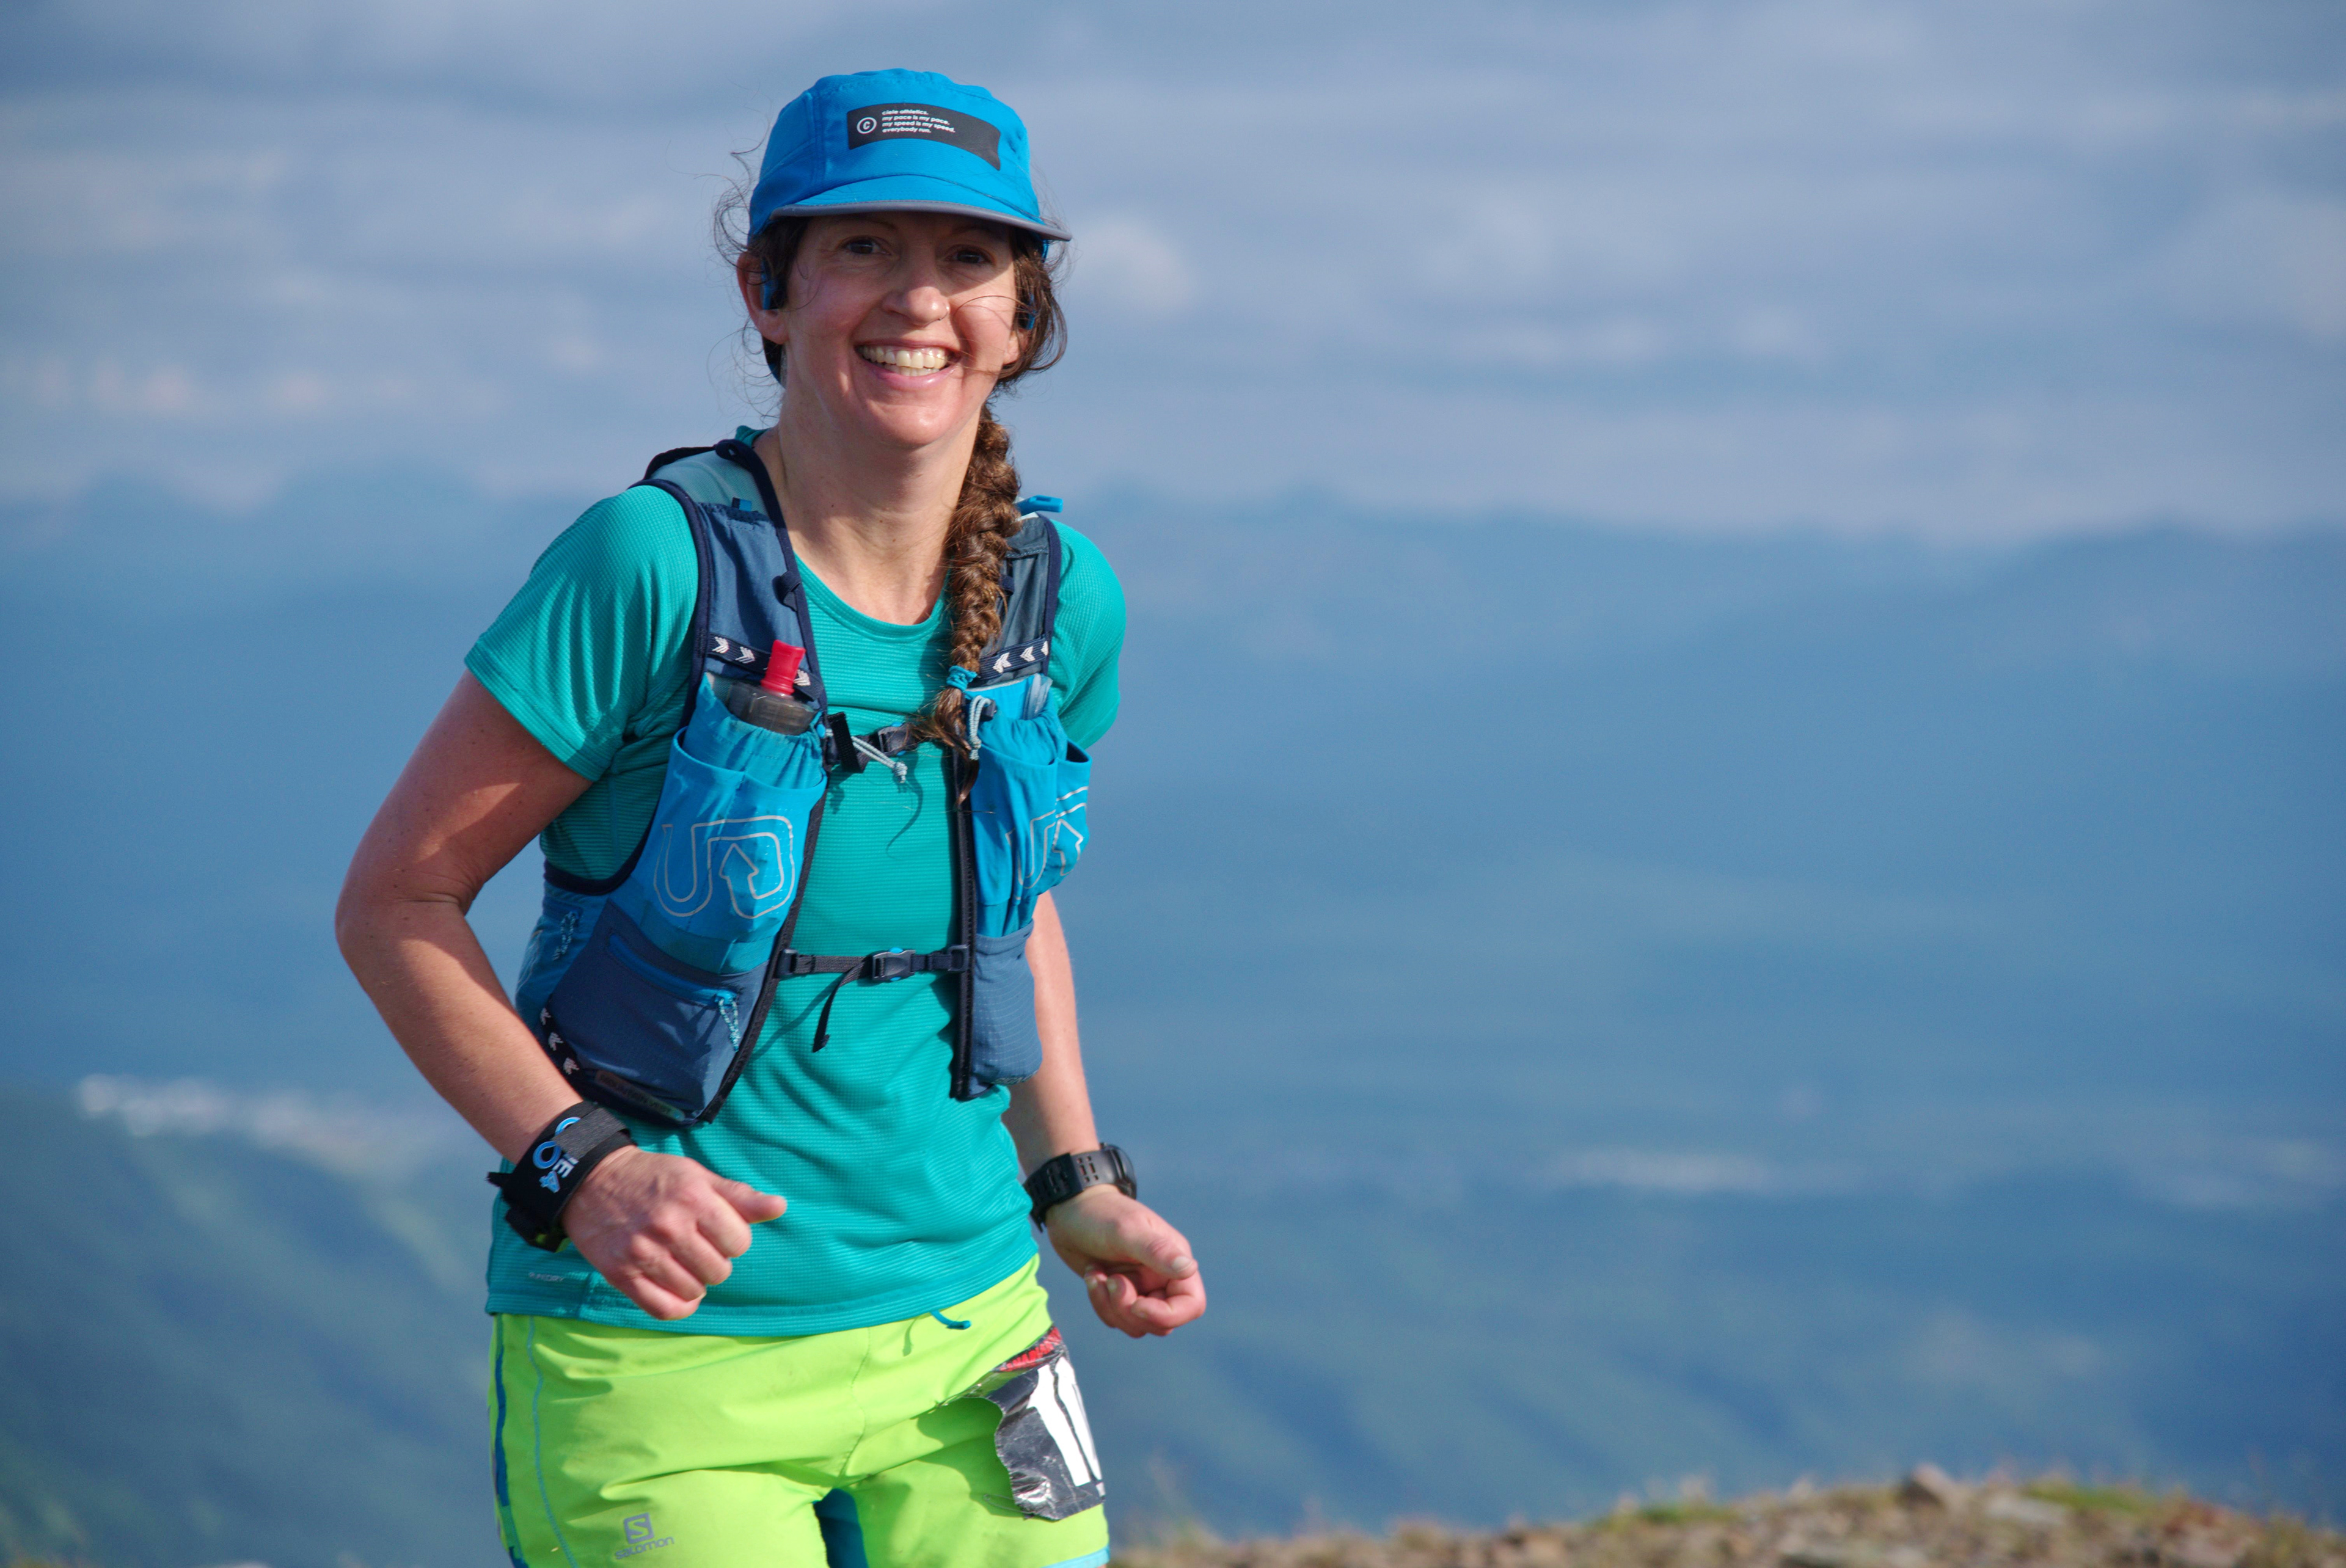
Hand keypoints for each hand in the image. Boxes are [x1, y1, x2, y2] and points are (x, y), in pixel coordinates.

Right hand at [560, 1146, 786, 1320]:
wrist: (593, 1182)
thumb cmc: (654, 1178)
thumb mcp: (698, 1176)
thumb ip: (740, 1196)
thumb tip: (780, 1207)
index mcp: (694, 1198)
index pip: (740, 1242)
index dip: (734, 1239)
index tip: (718, 1231)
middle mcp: (669, 1226)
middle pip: (719, 1271)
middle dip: (715, 1261)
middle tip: (697, 1247)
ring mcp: (643, 1253)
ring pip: (694, 1292)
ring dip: (695, 1282)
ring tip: (683, 1263)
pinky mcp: (621, 1275)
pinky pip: (664, 1309)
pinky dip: (679, 1306)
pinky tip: (678, 1290)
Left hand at [1044, 1186, 1204, 1337]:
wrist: (1070, 1209)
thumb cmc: (1100, 1214)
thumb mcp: (1127, 1230)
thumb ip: (1157, 1251)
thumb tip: (1189, 1268)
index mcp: (1173, 1260)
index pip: (1192, 1305)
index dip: (1167, 1315)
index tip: (1137, 1304)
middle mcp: (1162, 1277)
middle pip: (1161, 1323)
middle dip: (1129, 1309)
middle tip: (1110, 1281)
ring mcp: (1140, 1287)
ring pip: (1137, 1325)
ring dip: (1110, 1306)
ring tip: (1095, 1274)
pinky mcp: (1118, 1294)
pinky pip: (1116, 1318)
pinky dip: (1099, 1302)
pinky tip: (1091, 1274)